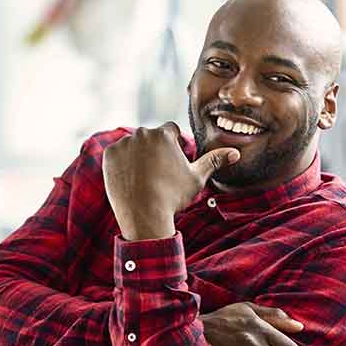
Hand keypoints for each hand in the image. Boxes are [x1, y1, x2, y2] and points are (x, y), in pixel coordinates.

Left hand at [102, 123, 239, 240]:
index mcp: (164, 134)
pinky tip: (131, 180)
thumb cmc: (173, 196)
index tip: (172, 163)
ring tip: (144, 179)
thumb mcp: (197, 178)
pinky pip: (118, 155)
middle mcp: (142, 133)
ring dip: (138, 156)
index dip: (174, 146)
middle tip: (158, 175)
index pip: (171, 131)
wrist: (144, 215)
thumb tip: (235, 153)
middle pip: (151, 137)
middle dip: (155, 151)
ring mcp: (124, 144)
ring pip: (134, 146)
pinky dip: (123, 165)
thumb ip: (214, 160)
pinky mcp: (109, 155)